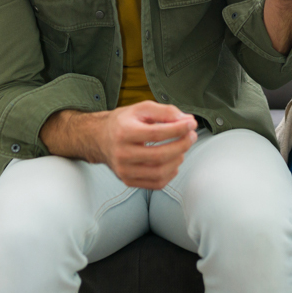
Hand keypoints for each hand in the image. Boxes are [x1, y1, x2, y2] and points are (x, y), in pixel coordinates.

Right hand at [42, 102, 197, 189]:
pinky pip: (156, 183)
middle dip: (182, 145)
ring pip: (159, 172)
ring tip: (182, 147)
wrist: (99, 138)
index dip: (178, 129)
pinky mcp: (128, 181)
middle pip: (160, 155)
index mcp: (124, 132)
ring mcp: (124, 170)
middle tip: (192, 136)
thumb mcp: (141, 109)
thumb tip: (186, 120)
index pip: (157, 133)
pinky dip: (170, 173)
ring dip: (178, 159)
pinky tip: (173, 161)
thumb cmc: (124, 122)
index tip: (191, 123)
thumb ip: (165, 112)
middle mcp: (122, 153)